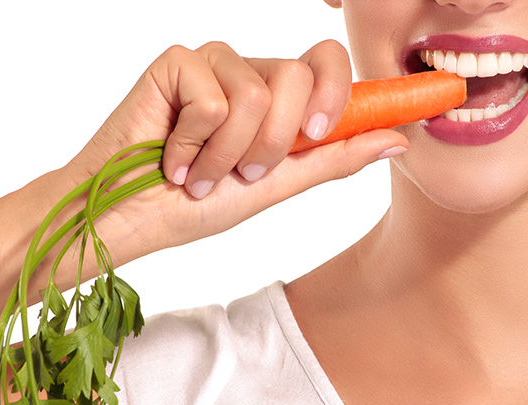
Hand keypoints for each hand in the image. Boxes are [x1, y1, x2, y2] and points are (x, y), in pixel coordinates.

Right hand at [65, 40, 408, 259]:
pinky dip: (194, 142)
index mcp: (276, 101)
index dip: (343, 91)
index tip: (326, 132)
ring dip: (228, 153)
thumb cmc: (194, 207)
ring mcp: (212, 64)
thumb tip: (397, 138)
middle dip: (272, 144)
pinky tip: (170, 155)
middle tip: (239, 175)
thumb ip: (332, 158)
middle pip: (298, 76)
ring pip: (256, 89)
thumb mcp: (275, 187)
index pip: (327, 67)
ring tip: (197, 173)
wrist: (130, 218)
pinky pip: (212, 94)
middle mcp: (248, 74)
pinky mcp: (176, 62)